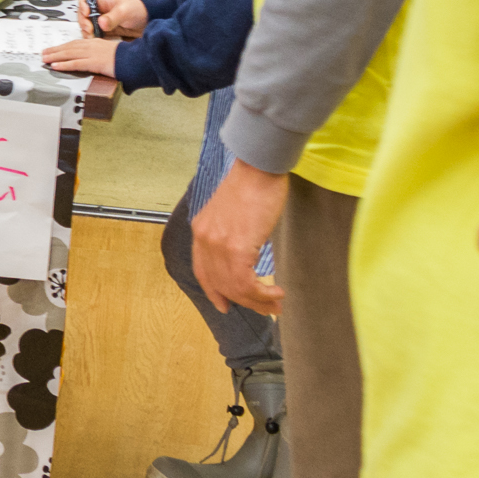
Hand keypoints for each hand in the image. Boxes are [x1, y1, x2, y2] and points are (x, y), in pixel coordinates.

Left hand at [43, 36, 120, 76]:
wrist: (134, 59)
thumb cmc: (124, 57)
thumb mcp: (110, 52)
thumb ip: (100, 55)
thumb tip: (93, 60)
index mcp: (95, 42)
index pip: (75, 44)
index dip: (63, 47)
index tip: (54, 49)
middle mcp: (92, 46)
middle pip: (69, 47)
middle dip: (55, 50)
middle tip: (43, 54)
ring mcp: (92, 54)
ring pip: (69, 54)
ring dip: (55, 56)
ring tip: (45, 59)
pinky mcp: (94, 62)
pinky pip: (76, 63)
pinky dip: (64, 65)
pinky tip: (55, 66)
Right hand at [82, 0, 146, 37]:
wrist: (147, 22)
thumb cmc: (137, 10)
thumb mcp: (125, 12)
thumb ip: (113, 17)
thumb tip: (101, 23)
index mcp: (101, 0)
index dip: (82, 5)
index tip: (87, 13)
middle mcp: (98, 10)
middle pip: (82, 15)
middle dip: (84, 23)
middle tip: (90, 30)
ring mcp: (99, 21)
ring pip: (86, 26)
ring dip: (87, 32)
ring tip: (93, 38)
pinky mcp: (103, 31)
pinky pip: (93, 34)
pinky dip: (92, 39)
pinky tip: (98, 42)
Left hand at [191, 160, 287, 316]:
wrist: (259, 168)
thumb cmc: (253, 184)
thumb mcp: (232, 213)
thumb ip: (231, 235)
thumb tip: (246, 258)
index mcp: (201, 230)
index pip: (203, 271)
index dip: (214, 292)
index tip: (225, 306)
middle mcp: (205, 240)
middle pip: (221, 284)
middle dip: (246, 302)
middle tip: (268, 309)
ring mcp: (218, 245)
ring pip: (235, 288)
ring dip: (258, 302)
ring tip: (276, 303)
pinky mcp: (236, 248)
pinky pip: (247, 284)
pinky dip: (263, 294)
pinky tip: (277, 292)